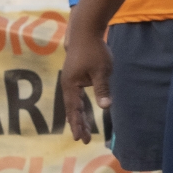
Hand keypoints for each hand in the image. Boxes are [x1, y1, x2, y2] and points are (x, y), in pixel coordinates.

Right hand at [61, 17, 112, 142]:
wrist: (84, 31)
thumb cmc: (94, 50)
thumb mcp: (102, 71)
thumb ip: (102, 90)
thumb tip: (105, 108)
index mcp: (71, 85)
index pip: (74, 109)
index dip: (77, 124)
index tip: (79, 138)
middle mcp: (68, 84)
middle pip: (72, 109)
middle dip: (78, 124)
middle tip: (84, 140)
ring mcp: (70, 80)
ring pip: (74, 104)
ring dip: (79, 117)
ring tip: (85, 131)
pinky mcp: (74, 76)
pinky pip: (76, 97)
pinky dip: (79, 107)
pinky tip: (83, 113)